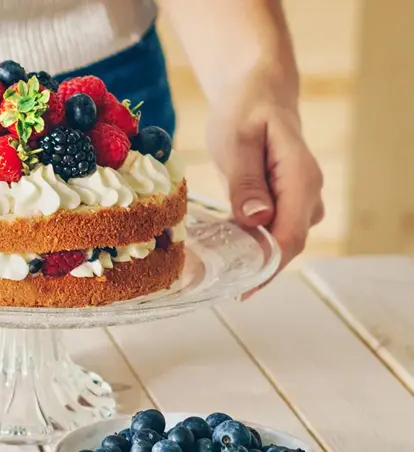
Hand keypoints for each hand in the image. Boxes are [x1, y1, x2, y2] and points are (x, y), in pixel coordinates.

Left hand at [207, 79, 323, 284]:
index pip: (291, 236)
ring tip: (211, 272)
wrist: (257, 95)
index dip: (268, 266)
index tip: (239, 287)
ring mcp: (299, 204)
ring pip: (277, 244)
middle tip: (213, 283)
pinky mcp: (284, 207)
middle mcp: (308, 196)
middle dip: (255, 269)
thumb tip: (256, 220)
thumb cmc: (246, 112)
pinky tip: (219, 255)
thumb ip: (246, 180)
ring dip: (249, 260)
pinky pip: (268, 235)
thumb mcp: (238, 140)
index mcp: (301, 179)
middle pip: (286, 247)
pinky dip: (246, 246)